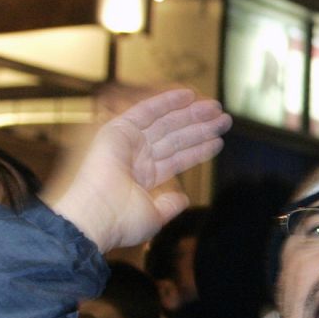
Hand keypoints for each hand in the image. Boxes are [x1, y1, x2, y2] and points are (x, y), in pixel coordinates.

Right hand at [48, 88, 228, 251]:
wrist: (94, 217)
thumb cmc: (119, 222)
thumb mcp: (153, 217)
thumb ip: (169, 206)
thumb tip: (183, 198)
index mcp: (142, 177)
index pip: (176, 158)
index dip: (198, 149)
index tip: (218, 141)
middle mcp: (135, 158)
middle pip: (174, 138)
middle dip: (199, 128)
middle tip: (224, 119)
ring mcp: (126, 143)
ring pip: (166, 124)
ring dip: (191, 114)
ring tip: (216, 108)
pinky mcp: (117, 130)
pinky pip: (145, 111)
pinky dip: (166, 101)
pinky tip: (188, 95)